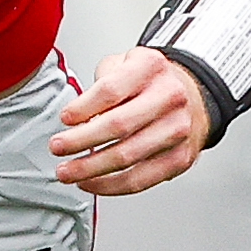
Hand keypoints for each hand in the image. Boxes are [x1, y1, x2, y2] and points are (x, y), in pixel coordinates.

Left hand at [55, 45, 208, 196]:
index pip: (110, 90)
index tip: (65, 118)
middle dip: (80, 140)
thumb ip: (100, 83)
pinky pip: (140, 180)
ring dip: (90, 168)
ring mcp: (177, 129)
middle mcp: (170, 97)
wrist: (193, 97)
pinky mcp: (180, 158)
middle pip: (118, 125)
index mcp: (151, 67)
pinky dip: (109, 186)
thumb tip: (77, 116)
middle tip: (57, 147)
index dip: (83, 107)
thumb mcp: (124, 63)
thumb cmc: (151, 82)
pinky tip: (91, 183)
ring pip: (127, 157)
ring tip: (67, 171)